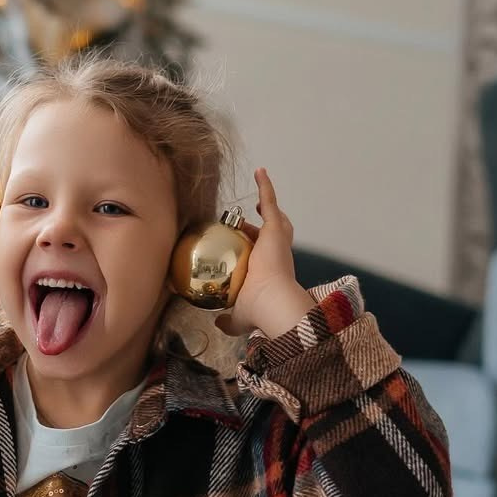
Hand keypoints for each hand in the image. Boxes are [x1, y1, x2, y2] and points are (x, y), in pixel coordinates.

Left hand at [214, 168, 311, 337]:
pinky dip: (265, 187)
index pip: (264, 260)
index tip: (243, 250)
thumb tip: (218, 324)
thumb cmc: (257, 310)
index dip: (254, 252)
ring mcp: (278, 241)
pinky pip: (270, 202)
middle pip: (274, 237)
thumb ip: (228, 321)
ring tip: (258, 199)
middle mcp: (278, 256)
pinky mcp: (275, 229)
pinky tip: (259, 172)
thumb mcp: (238, 318)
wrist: (270, 301)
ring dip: (268, 208)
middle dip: (263, 230)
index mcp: (271, 275)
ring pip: (276, 220)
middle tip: (247, 226)